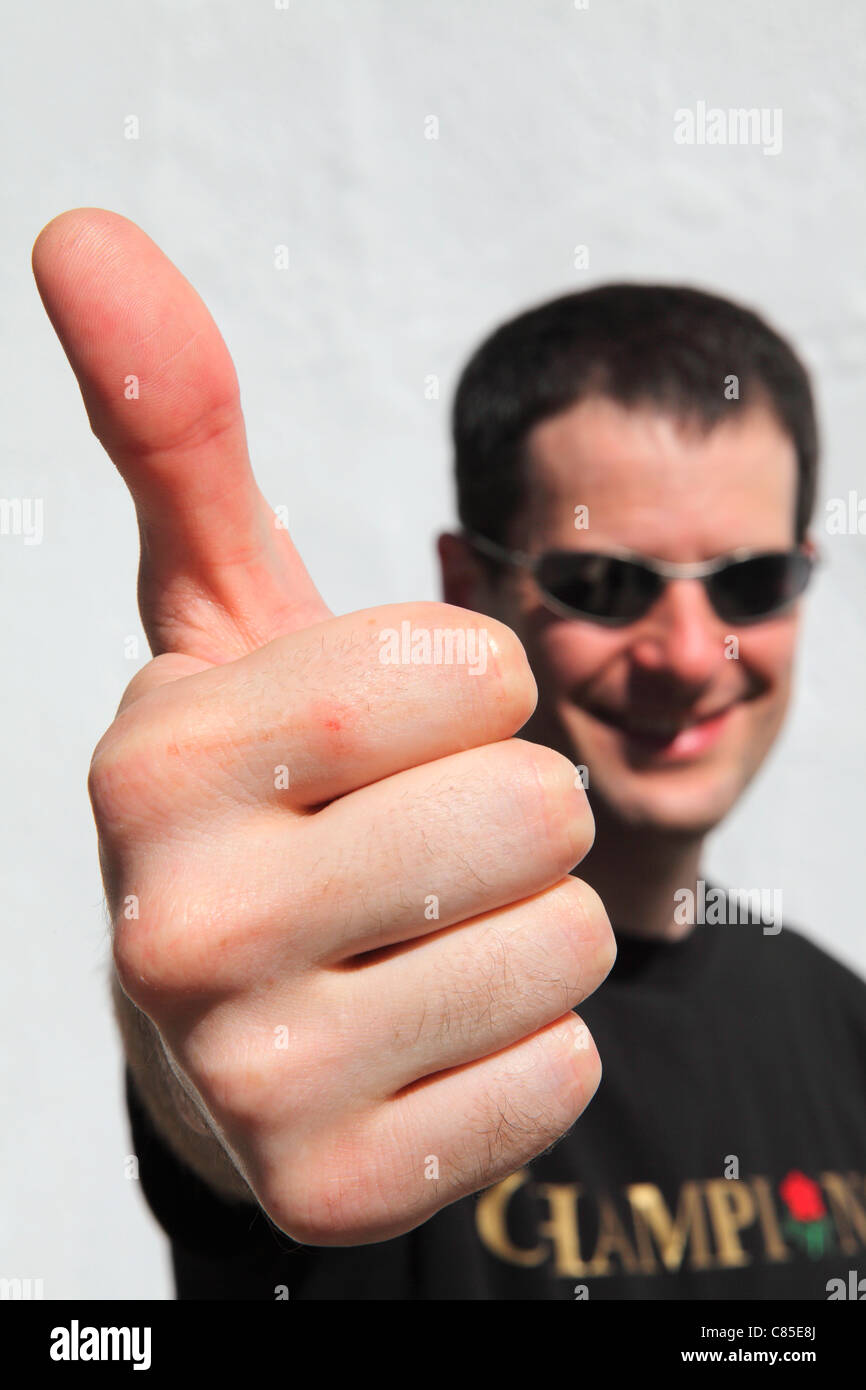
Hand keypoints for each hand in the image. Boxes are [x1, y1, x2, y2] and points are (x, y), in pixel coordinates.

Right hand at [33, 208, 614, 1244]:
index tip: (394, 729)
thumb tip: (80, 230)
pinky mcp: (328, 1190)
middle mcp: (173, 930)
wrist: (222, 1024)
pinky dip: (519, 1049)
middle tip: (408, 850)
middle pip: (533, 810)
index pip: (466, 673)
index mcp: (151, 759)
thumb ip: (176, 433)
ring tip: (410, 943)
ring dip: (522, 931)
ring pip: (562, 946)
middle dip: (508, 811)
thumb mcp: (219, 622)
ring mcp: (247, 1080)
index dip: (473, 688)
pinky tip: (415, 1043)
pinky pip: (557, 1075)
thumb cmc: (254, 802)